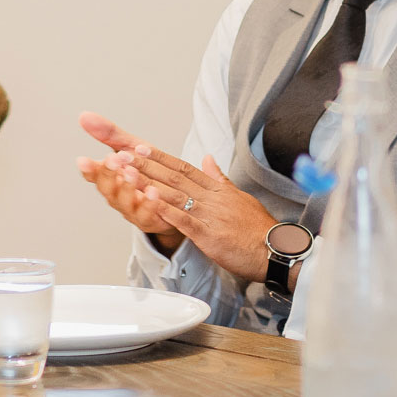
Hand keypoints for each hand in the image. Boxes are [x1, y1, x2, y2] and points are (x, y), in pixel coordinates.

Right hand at [76, 112, 179, 242]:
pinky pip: (148, 216)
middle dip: (108, 175)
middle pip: (107, 190)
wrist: (180, 196)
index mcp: (111, 179)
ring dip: (127, 188)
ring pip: (125, 203)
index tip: (83, 160)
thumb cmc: (152, 171)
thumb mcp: (131, 147)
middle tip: (113, 159)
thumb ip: (110, 134)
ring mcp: (134, 211)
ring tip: (132, 173)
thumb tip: (83, 115)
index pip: (95, 175)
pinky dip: (149, 204)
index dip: (89, 169)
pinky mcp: (152, 221)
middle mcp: (119, 197)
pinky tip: (154, 191)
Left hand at [115, 140, 278, 285]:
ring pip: (174, 194)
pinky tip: (148, 202)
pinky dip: (165, 210)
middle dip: (146, 164)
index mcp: (216, 189)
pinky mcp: (208, 235)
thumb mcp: (238, 197)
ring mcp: (209, 215)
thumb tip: (208, 158)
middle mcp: (210, 197)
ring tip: (127, 172)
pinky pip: (183, 220)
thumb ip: (219, 178)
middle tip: (123, 153)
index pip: (184, 167)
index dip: (160, 157)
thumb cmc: (257, 227)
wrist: (274, 249)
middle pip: (174, 176)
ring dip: (148, 183)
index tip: (140, 147)